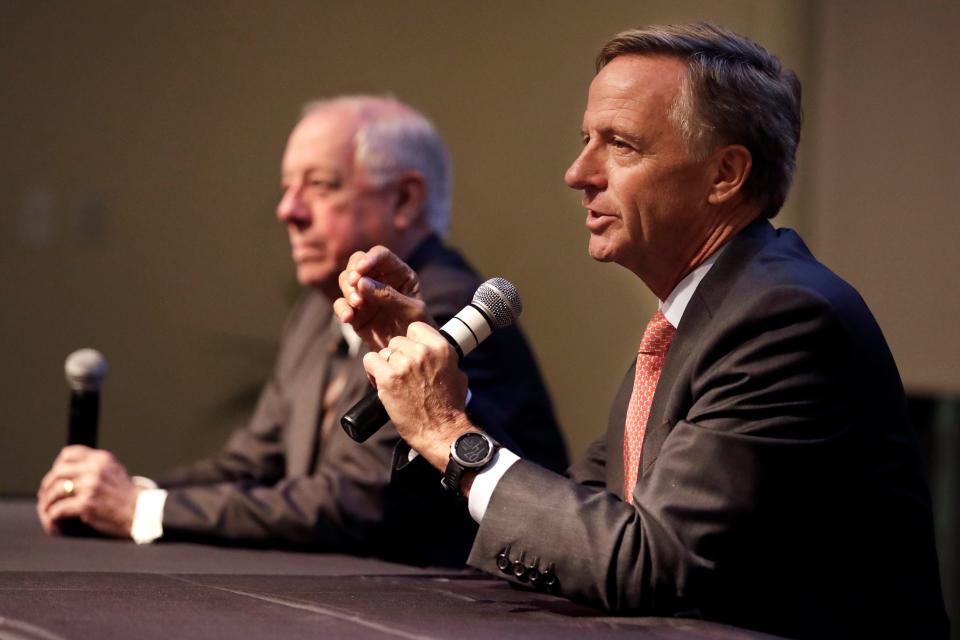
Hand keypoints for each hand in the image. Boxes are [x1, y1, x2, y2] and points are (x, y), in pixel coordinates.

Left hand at [36, 446, 139, 538]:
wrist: (142, 513)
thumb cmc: (128, 497)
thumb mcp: (115, 472)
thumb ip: (96, 468)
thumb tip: (71, 472)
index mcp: (102, 459)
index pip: (69, 454)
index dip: (57, 465)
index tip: (56, 477)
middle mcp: (95, 469)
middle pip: (57, 472)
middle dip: (47, 485)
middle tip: (46, 496)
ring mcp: (90, 486)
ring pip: (54, 490)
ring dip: (47, 503)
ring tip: (48, 511)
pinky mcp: (86, 504)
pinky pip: (58, 509)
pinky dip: (53, 517)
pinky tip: (55, 522)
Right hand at [333, 246, 431, 350]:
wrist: (412, 355)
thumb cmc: (420, 328)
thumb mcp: (412, 310)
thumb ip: (389, 296)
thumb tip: (362, 282)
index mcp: (398, 273)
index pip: (381, 255)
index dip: (369, 258)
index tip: (360, 270)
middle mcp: (379, 279)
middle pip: (357, 263)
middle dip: (353, 272)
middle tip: (354, 285)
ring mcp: (365, 295)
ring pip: (346, 281)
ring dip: (347, 290)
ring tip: (357, 304)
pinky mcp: (355, 312)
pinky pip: (341, 304)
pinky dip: (341, 308)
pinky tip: (348, 318)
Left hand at [362, 321, 475, 470]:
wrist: (442, 432)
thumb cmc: (450, 407)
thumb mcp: (457, 375)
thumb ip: (444, 359)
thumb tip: (436, 353)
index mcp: (441, 348)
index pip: (415, 329)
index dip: (410, 342)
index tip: (411, 354)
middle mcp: (422, 352)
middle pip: (396, 341)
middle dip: (397, 356)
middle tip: (402, 375)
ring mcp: (404, 364)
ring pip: (383, 352)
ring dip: (385, 366)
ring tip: (393, 383)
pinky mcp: (388, 378)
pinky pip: (370, 361)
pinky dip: (372, 372)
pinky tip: (380, 383)